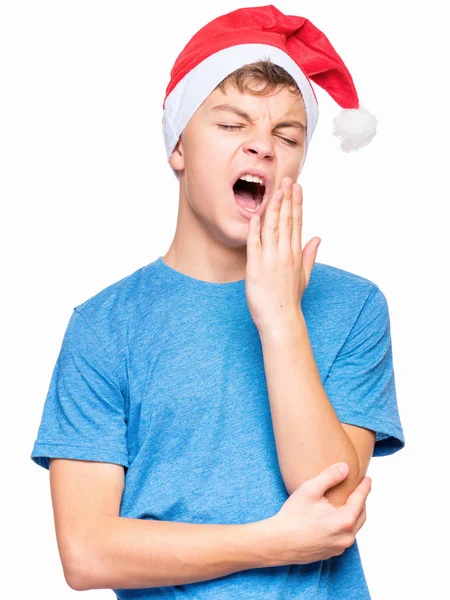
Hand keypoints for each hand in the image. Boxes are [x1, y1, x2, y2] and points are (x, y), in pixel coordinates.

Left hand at [245, 176, 320, 332]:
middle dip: (287, 199)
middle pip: (287, 221)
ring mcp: (271, 260)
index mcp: (295, 254)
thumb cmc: (289, 299)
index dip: (297, 203)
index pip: (297, 223)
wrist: (281, 319)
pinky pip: (255, 245)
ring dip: (274, 209)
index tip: (297, 187)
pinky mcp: (256, 268)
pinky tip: (256, 216)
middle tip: (287, 180)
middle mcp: (285, 254)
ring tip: (276, 191)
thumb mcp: (304, 276)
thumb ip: (310, 255)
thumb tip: (317, 238)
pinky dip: (255, 230)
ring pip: (273, 229)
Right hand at [261, 463, 371, 565]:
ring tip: (350, 503)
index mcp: (345, 521)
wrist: (278, 542)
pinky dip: (345, 526)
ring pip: (353, 528)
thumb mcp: (310, 489)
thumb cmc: (292, 516)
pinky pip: (344, 537)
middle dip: (362, 501)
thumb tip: (345, 468)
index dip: (365, 487)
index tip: (368, 479)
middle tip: (360, 489)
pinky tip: (336, 519)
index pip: (360, 500)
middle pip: (361, 515)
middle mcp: (346, 537)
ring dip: (354, 514)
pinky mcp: (330, 553)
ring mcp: (339, 548)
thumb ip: (330, 476)